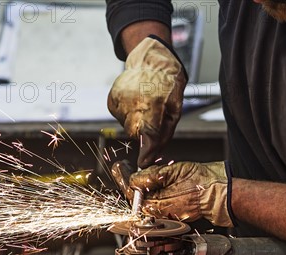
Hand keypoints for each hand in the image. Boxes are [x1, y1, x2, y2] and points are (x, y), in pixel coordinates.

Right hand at [108, 36, 186, 167]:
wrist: (151, 61)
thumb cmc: (167, 87)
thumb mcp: (174, 111)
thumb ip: (164, 134)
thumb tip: (153, 155)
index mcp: (154, 104)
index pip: (149, 134)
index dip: (146, 151)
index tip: (143, 162)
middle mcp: (133, 102)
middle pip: (135, 134)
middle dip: (143, 132)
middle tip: (151, 117)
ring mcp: (120, 101)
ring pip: (126, 127)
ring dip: (135, 122)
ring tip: (143, 105)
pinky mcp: (111, 101)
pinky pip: (119, 119)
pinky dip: (127, 115)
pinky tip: (133, 103)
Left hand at [128, 161, 233, 226]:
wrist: (221, 194)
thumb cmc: (202, 182)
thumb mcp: (174, 172)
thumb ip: (151, 177)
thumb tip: (135, 179)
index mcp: (158, 205)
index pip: (132, 195)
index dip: (123, 180)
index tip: (118, 169)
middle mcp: (161, 215)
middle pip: (137, 201)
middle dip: (130, 185)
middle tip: (124, 170)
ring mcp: (168, 217)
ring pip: (147, 203)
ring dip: (141, 190)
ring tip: (139, 176)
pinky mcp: (174, 216)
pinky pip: (158, 206)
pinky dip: (152, 195)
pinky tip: (155, 185)